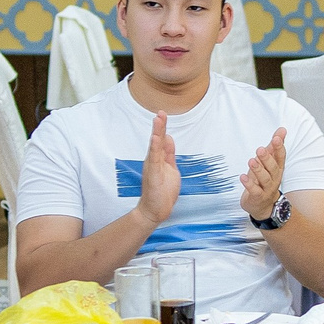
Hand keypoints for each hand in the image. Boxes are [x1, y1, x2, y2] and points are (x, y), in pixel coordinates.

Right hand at [137, 111, 181, 227]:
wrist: (155, 210)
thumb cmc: (162, 191)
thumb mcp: (170, 168)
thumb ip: (169, 154)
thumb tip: (169, 138)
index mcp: (158, 159)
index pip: (161, 139)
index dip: (162, 127)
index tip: (163, 114)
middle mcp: (153, 161)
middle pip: (157, 140)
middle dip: (159, 126)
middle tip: (160, 112)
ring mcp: (152, 167)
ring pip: (155, 146)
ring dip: (157, 133)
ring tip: (158, 120)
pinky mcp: (153, 175)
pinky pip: (154, 160)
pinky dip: (155, 148)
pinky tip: (156, 138)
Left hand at [239, 127, 286, 221]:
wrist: (263, 206)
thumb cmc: (265, 180)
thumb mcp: (269, 162)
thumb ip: (274, 147)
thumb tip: (282, 130)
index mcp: (278, 168)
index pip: (281, 157)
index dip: (279, 148)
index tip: (276, 138)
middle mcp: (274, 178)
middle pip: (273, 168)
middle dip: (267, 158)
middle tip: (260, 149)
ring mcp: (267, 189)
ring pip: (264, 179)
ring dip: (258, 170)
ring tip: (251, 161)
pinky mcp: (258, 197)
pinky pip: (254, 190)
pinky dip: (249, 184)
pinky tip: (242, 177)